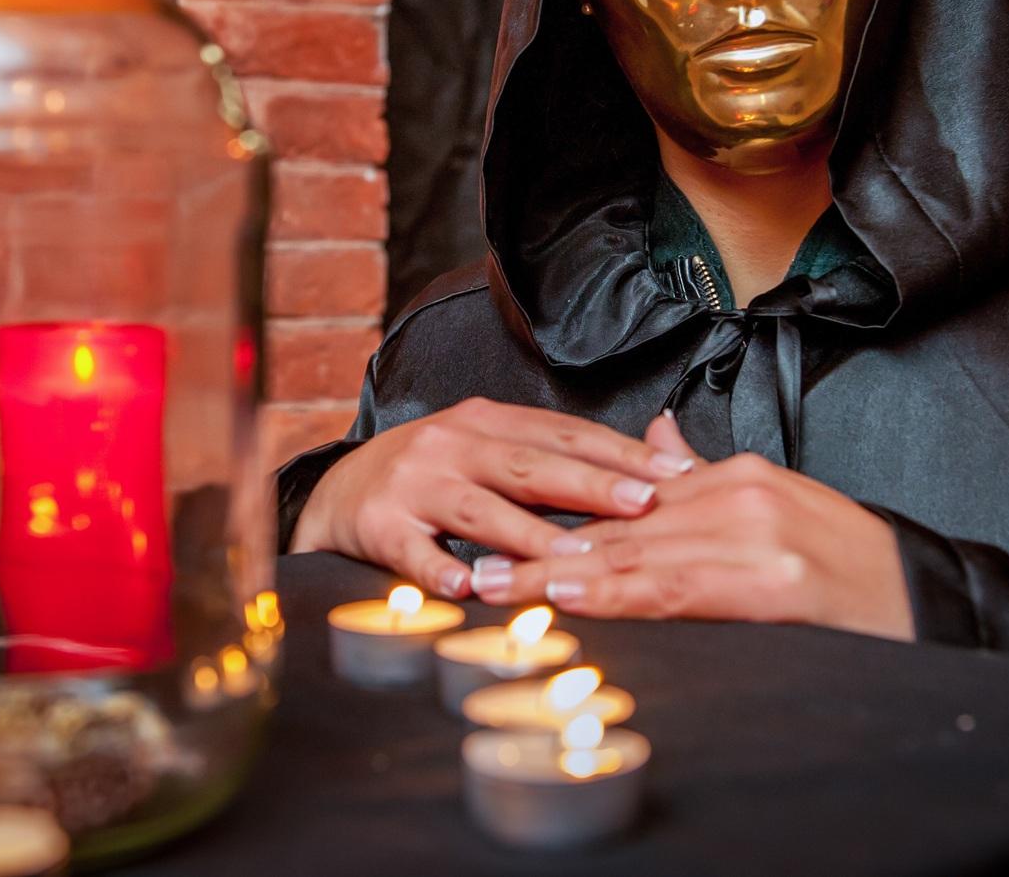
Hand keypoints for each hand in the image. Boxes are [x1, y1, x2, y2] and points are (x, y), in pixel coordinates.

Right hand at [287, 397, 695, 599]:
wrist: (334, 494)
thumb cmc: (430, 477)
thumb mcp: (487, 450)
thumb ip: (556, 456)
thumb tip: (649, 456)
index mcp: (486, 421)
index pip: (564, 434)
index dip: (620, 453)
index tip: (673, 475)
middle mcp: (451, 443)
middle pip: (529, 465)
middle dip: (591, 485)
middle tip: (642, 505)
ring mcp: (413, 483)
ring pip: (480, 511)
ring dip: (531, 537)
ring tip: (578, 560)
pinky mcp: (379, 525)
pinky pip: (415, 552)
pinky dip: (441, 571)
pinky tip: (471, 588)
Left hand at [470, 413, 915, 640]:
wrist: (928, 600)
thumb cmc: (853, 568)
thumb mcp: (780, 504)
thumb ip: (708, 475)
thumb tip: (657, 436)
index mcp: (736, 476)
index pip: (629, 496)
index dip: (561, 513)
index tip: (504, 525)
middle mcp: (738, 495)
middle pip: (617, 524)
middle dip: (540, 545)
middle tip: (475, 560)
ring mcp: (753, 536)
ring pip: (634, 555)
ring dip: (557, 574)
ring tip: (499, 585)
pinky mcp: (769, 583)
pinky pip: (675, 588)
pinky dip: (618, 591)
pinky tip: (572, 595)